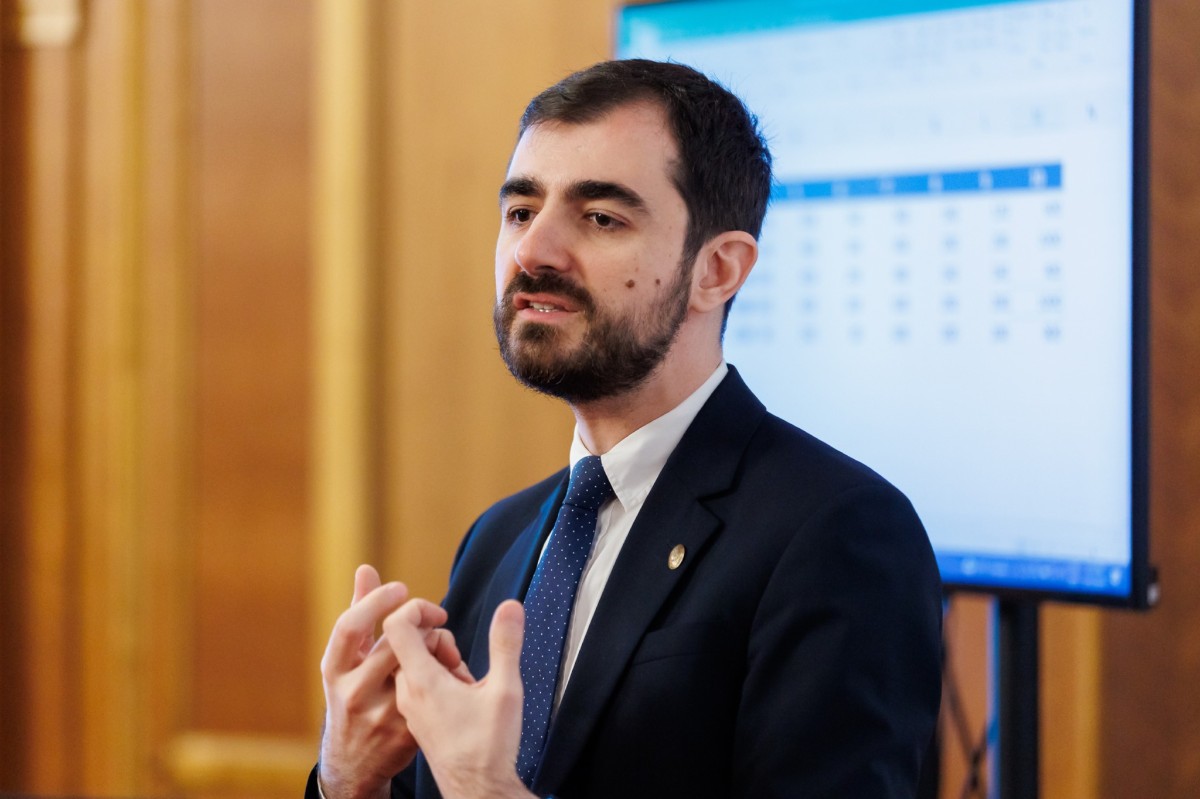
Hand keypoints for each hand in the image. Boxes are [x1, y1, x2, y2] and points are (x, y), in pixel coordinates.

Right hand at [318, 565, 469, 798]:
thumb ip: (359, 613)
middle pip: (392, 642)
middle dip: (419, 621)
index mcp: (334, 670)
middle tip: (435, 615)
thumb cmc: (352, 694)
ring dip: (438, 645)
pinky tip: (453, 670)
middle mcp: (352, 693)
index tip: (401, 588)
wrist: (354, 762)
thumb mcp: (346, 661)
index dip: (376, 601)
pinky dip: (449, 674)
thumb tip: (366, 568)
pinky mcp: (407, 732)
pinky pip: (437, 692)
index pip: (349, 626)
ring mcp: (380, 715)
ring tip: (442, 643)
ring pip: (418, 666)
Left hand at [384, 599, 532, 798]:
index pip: (397, 624)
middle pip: (411, 641)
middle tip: (462, 664)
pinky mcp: (414, 716)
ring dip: (440, 662)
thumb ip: (506, 644)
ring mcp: (408, 705)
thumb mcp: (505, 690)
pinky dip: (438, 679)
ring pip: (415, 662)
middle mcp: (407, 691)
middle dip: (440, 641)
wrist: (476, 791)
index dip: (418, 608)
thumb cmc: (487, 747)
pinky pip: (418, 682)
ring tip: (465, 685)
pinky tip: (460, 699)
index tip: (443, 615)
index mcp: (421, 680)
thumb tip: (510, 606)